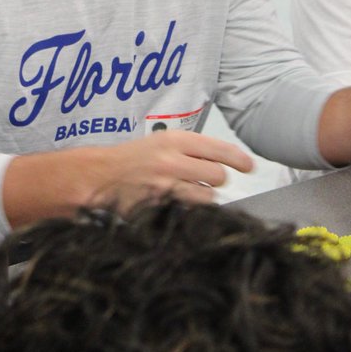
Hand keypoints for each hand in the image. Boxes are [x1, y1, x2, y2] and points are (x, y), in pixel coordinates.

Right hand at [86, 129, 254, 210]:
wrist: (101, 176)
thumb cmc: (132, 159)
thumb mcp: (161, 143)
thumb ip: (190, 151)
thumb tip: (224, 162)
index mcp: (174, 140)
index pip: (219, 148)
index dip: (239, 159)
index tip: (249, 167)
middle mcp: (172, 160)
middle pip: (218, 175)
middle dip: (218, 181)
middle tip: (211, 181)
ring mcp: (166, 185)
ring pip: (207, 196)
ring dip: (206, 198)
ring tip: (193, 193)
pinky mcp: (160, 206)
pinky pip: (188, 211)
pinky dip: (189, 210)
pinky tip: (179, 204)